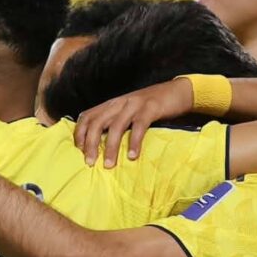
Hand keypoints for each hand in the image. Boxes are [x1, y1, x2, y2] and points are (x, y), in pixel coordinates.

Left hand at [74, 78, 192, 166]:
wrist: (177, 91)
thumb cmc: (150, 106)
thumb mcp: (127, 111)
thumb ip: (114, 121)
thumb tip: (99, 144)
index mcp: (110, 104)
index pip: (87, 116)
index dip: (80, 133)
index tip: (78, 150)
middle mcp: (118, 103)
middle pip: (97, 123)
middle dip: (90, 143)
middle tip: (89, 162)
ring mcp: (134, 105)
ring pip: (116, 126)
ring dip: (110, 147)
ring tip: (109, 165)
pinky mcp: (150, 109)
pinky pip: (138, 127)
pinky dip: (134, 142)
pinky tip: (132, 156)